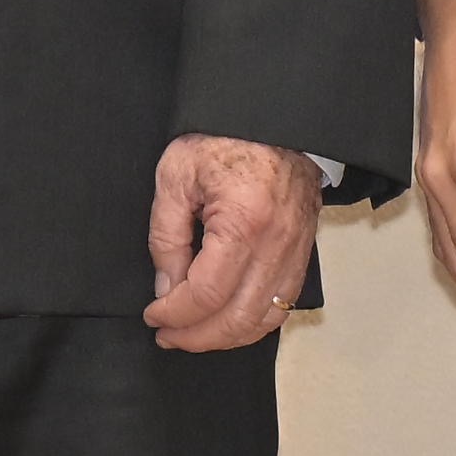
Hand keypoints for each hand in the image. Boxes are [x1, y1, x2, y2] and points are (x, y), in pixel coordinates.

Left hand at [143, 134, 321, 351]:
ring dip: (226, 337)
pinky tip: (227, 321)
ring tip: (192, 334)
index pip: (207, 294)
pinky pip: (283, 305)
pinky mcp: (304, 253)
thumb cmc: (222, 138)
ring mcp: (296, 252)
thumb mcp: (175, 177)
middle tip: (167, 336)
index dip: (175, 314)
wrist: (273, 117)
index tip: (152, 316)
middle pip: (238, 318)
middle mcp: (277, 245)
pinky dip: (254, 323)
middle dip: (197, 336)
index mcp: (243, 222)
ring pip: (265, 320)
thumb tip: (166, 289)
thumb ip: (166, 237)